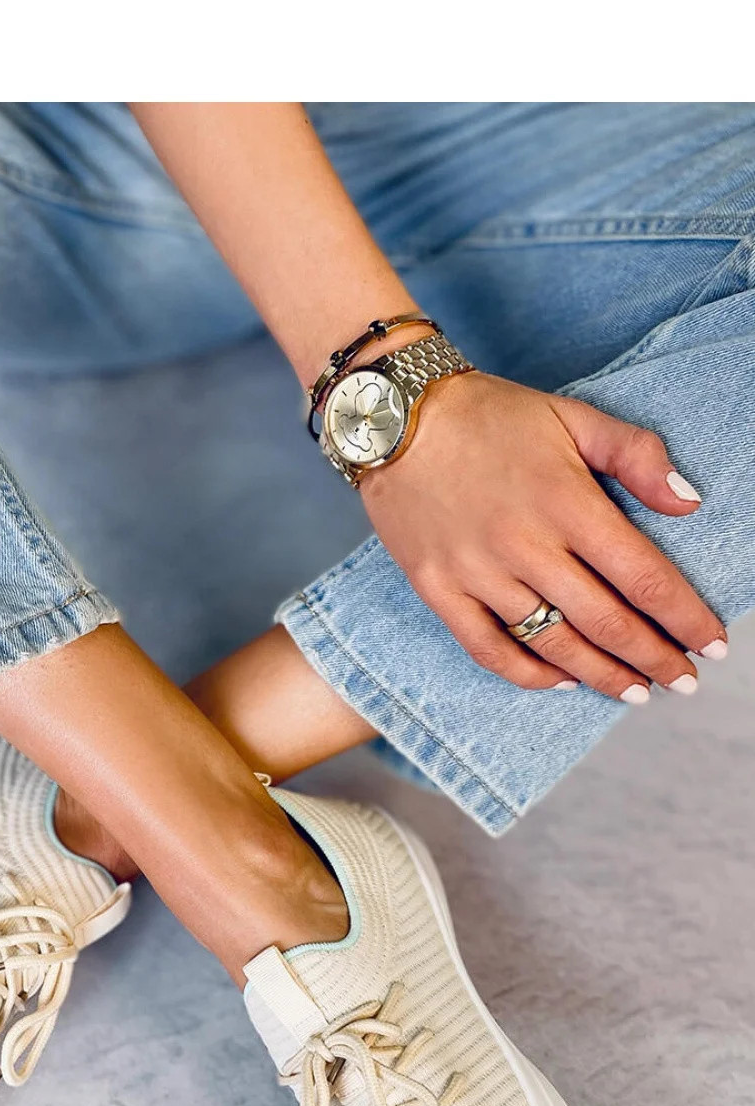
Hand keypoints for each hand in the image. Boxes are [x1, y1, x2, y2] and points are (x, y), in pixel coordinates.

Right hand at [359, 372, 726, 699]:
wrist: (393, 417)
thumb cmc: (490, 415)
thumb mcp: (572, 416)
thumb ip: (636, 455)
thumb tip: (688, 501)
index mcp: (568, 503)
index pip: (644, 578)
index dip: (685, 618)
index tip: (712, 644)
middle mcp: (526, 546)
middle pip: (607, 623)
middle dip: (655, 659)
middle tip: (683, 680)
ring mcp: (479, 573)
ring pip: (554, 644)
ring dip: (603, 675)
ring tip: (635, 691)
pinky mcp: (439, 589)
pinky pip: (489, 648)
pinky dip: (530, 674)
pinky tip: (562, 681)